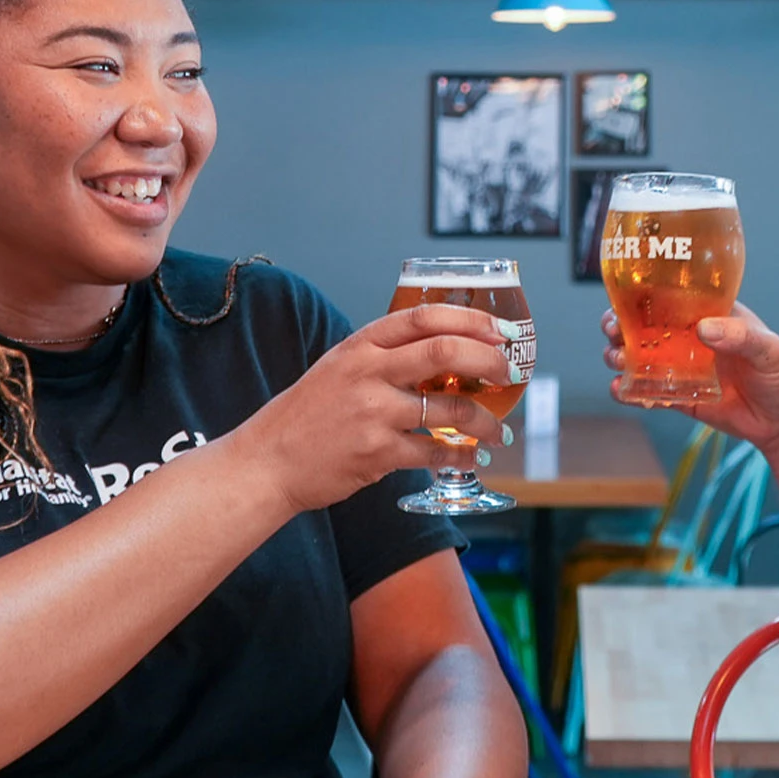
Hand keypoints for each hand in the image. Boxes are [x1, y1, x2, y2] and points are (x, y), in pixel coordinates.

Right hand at [236, 305, 517, 515]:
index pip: (424, 316)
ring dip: (485, 421)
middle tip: (510, 372)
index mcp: (360, 345)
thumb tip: (447, 354)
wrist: (268, 461)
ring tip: (498, 433)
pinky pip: (434, 451)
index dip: (470, 320)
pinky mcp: (377, 452)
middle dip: (490, 361)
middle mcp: (368, 372)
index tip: (500, 331)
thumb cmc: (308, 414)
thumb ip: (385, 357)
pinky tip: (470, 457)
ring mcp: (373, 413)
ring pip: (450, 408)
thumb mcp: (340, 368)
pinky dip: (460, 456)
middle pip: (446, 352)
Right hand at [600, 304, 778, 465]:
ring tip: (618, 360)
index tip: (625, 299)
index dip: (644, 296)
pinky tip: (622, 390)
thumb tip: (705, 328)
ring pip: (640, 357)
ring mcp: (683, 368)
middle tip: (613, 331)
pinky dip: (631, 391)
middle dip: (621, 325)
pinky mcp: (681, 398)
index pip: (672, 297)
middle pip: (645, 325)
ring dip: (621, 356)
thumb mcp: (771, 351)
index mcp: (712, 315)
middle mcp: (691, 338)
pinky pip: (648, 392)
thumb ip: (741, 336)